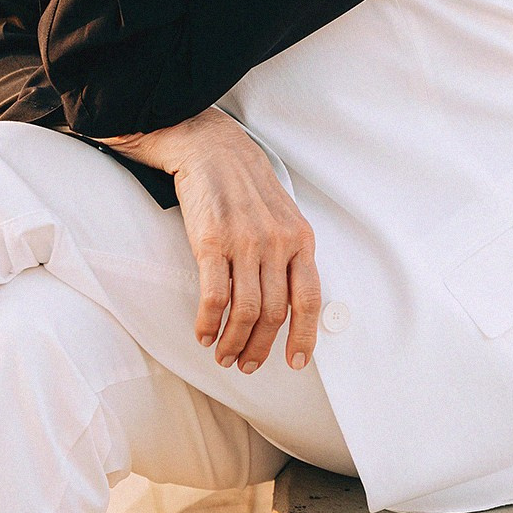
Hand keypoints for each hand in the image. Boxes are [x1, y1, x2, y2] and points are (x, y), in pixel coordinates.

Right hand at [98, 108, 321, 373]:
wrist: (211, 148)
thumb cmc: (246, 183)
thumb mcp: (283, 214)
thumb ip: (289, 253)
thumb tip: (290, 301)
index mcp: (300, 238)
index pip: (308, 299)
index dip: (304, 337)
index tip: (296, 362)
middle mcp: (276, 242)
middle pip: (273, 313)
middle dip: (260, 348)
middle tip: (246, 364)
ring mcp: (244, 242)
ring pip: (245, 312)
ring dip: (233, 342)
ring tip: (224, 355)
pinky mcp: (211, 241)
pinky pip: (214, 297)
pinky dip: (208, 323)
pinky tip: (203, 333)